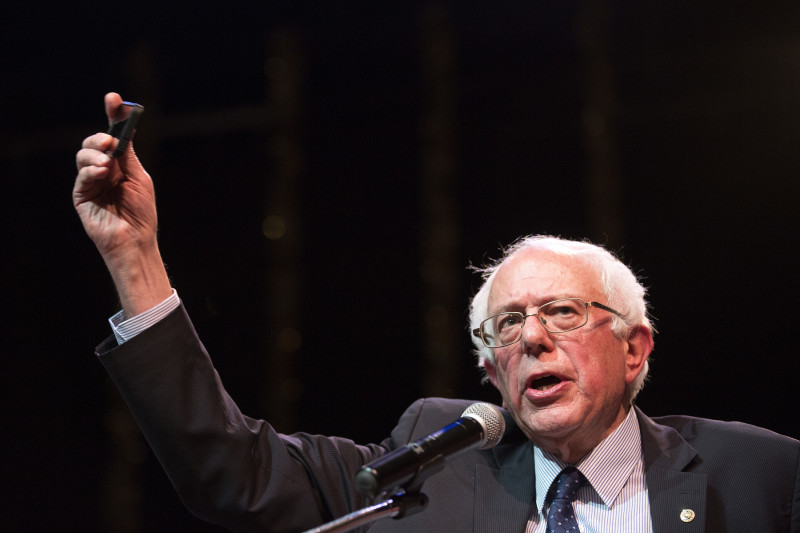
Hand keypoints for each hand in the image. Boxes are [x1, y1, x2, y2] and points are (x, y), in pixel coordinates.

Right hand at [74, 92, 170, 316]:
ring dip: (95, 153)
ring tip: (107, 163)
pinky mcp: (81, 195)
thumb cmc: (141, 212)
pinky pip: (82, 175)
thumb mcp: (139, 178)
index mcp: (120, 163)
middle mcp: (103, 169)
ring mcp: (91, 181)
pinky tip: (102, 172)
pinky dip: (91, 169)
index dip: (113, 115)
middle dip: (100, 136)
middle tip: (110, 140)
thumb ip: (128, 155)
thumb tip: (122, 129)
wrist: (136, 240)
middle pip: (94, 141)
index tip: (114, 98)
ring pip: (84, 154)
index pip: (113, 134)